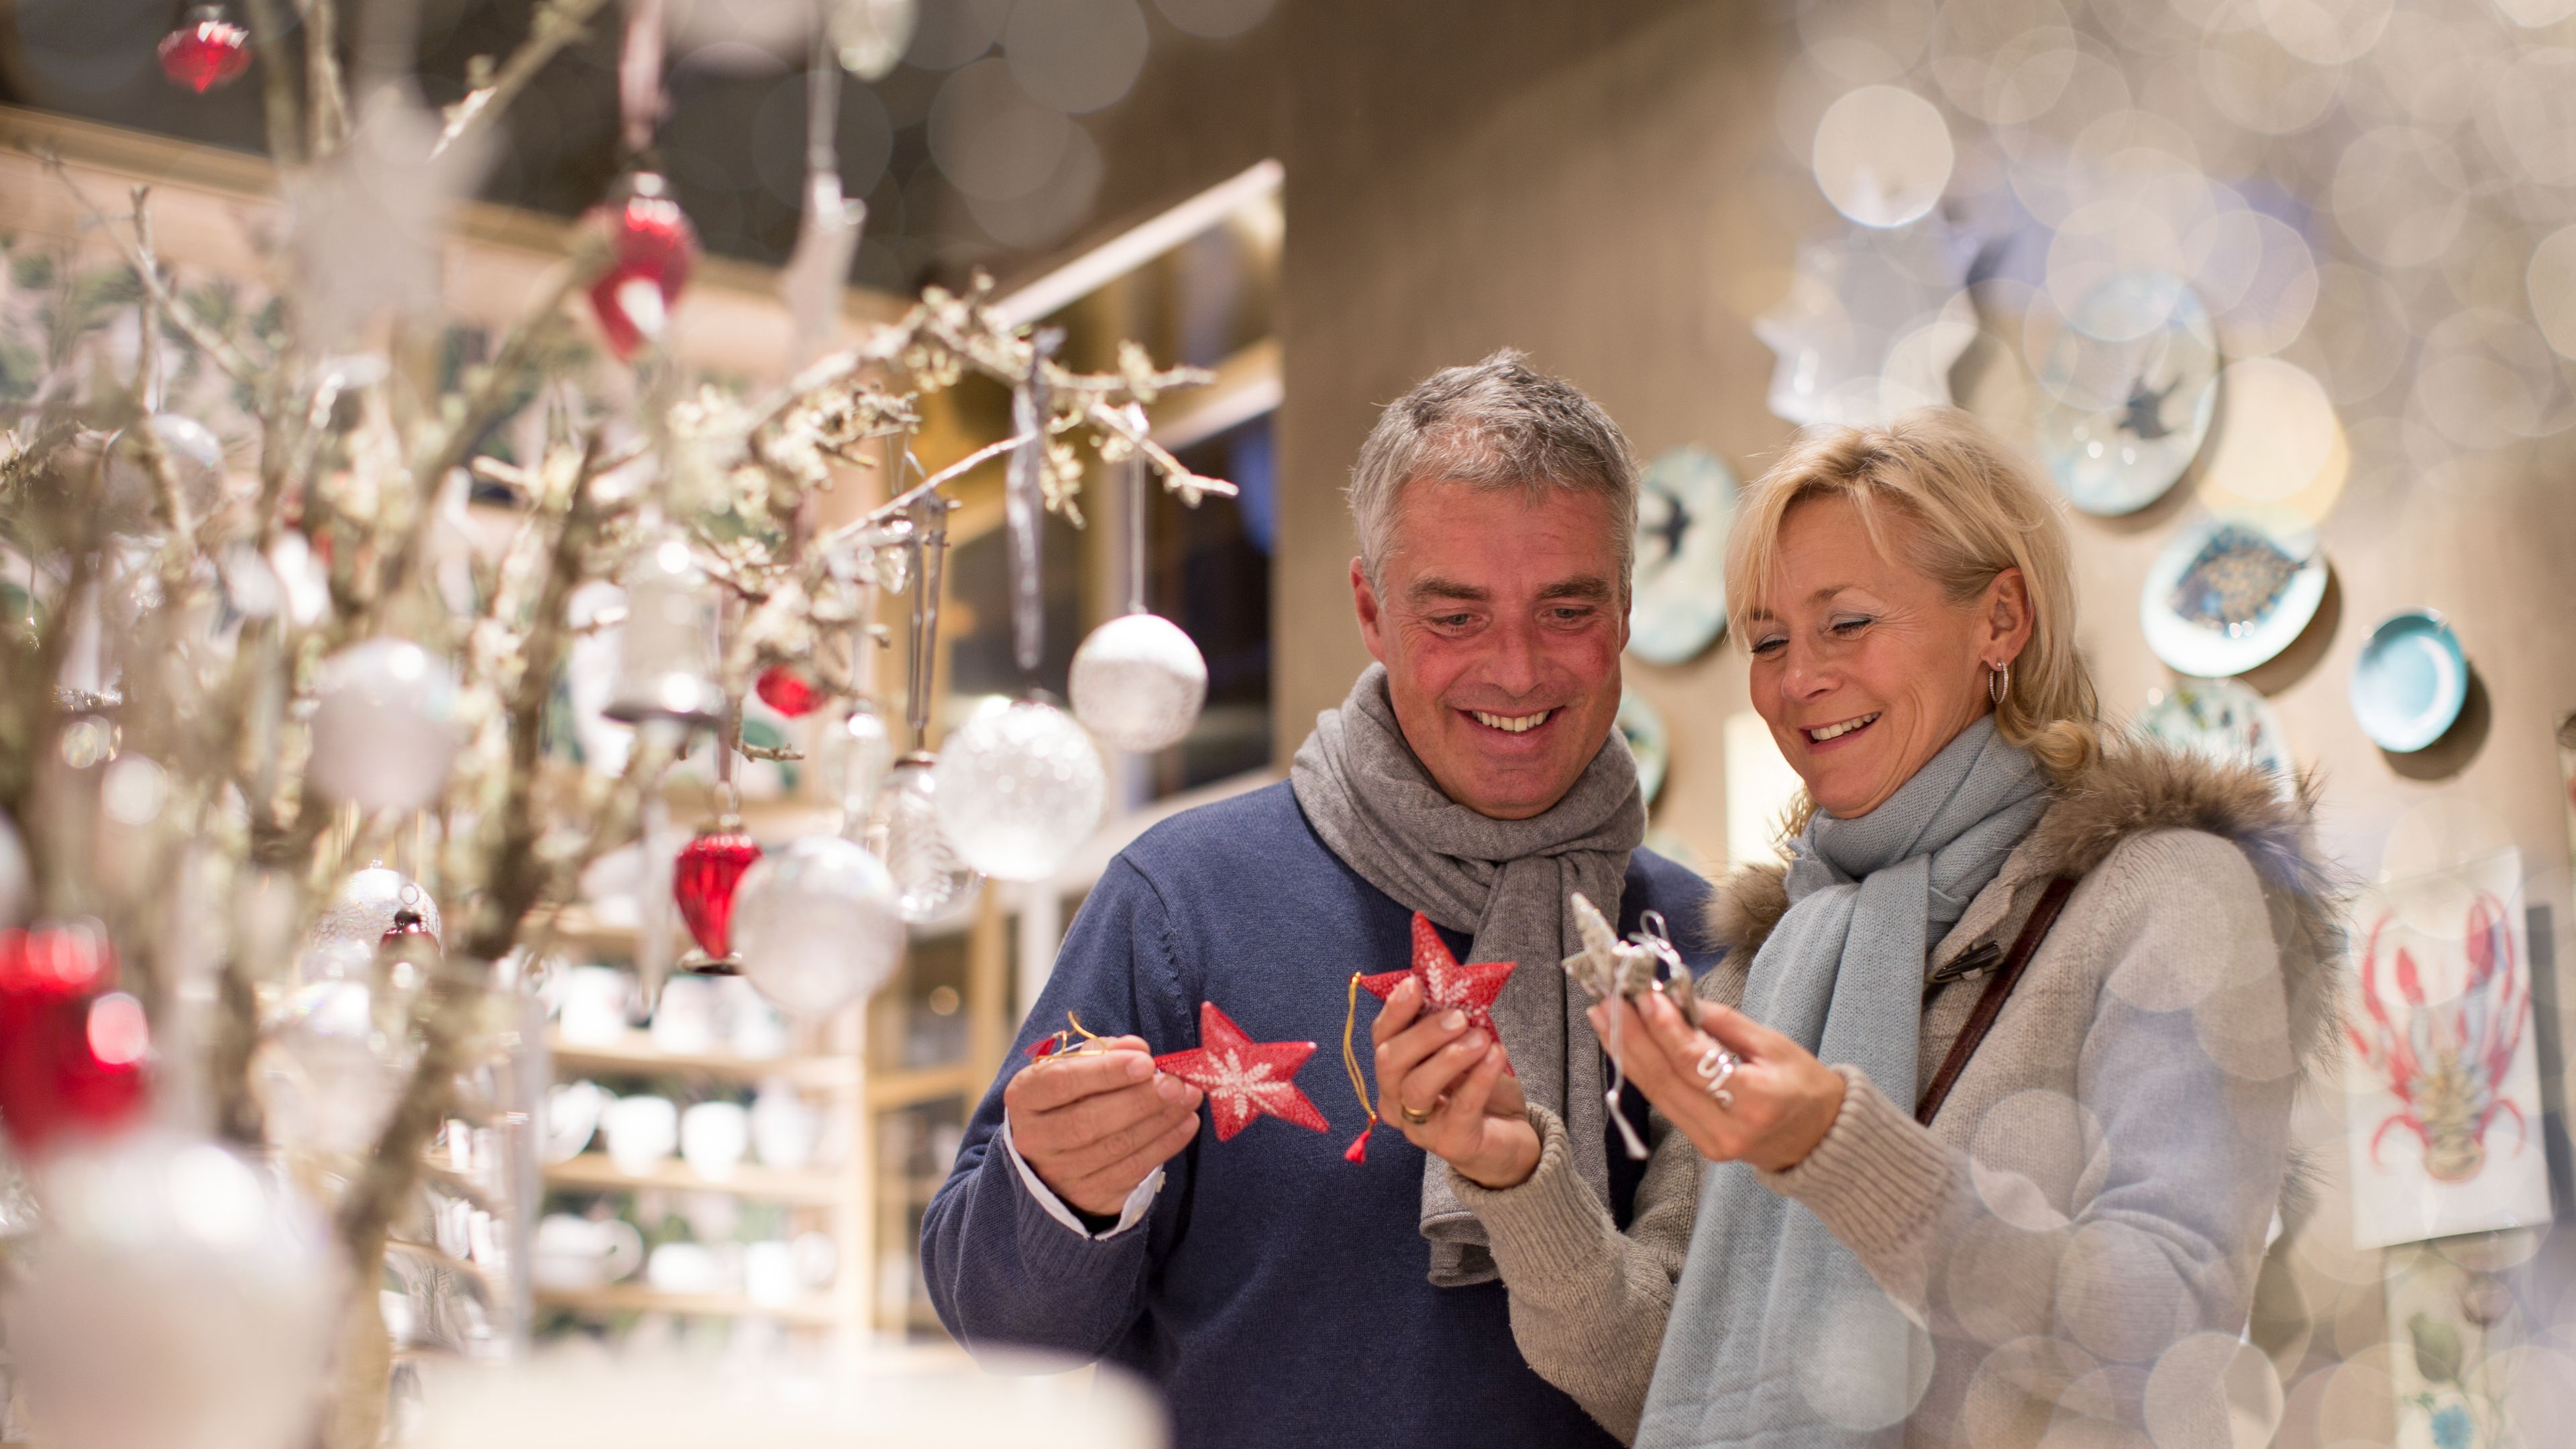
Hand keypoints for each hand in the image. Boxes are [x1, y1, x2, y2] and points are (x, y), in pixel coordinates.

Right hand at [1004, 1037, 1203, 1216]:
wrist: (1056, 1152)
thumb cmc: (1070, 1097)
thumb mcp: (1076, 1067)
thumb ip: (1103, 1053)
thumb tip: (1136, 1048)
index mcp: (1024, 1097)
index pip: (1061, 1082)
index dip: (1105, 1072)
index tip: (1145, 1062)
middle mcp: (1034, 1139)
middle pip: (1089, 1121)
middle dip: (1139, 1100)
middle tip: (1175, 1084)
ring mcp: (1060, 1173)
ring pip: (1115, 1147)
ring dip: (1160, 1121)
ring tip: (1189, 1098)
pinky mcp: (1089, 1196)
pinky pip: (1132, 1171)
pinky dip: (1165, 1146)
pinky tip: (1186, 1124)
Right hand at [1371, 977, 1539, 1188]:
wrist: (1507, 1136)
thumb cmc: (1477, 1087)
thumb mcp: (1460, 1049)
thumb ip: (1449, 1024)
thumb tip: (1449, 987)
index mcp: (1394, 1073)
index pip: (1381, 1038)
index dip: (1394, 1010)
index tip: (1415, 984)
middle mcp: (1395, 1101)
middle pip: (1390, 1062)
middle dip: (1423, 1034)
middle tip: (1459, 1017)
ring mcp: (1420, 1127)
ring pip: (1417, 1087)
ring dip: (1450, 1056)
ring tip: (1482, 1038)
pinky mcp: (1452, 1143)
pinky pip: (1461, 1107)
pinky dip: (1479, 1077)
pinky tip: (1497, 1055)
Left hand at [1587, 993, 1844, 1172]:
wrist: (1819, 1140)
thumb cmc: (1805, 1086)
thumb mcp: (1775, 1045)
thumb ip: (1724, 1023)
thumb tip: (1678, 997)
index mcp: (1756, 1103)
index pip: (1696, 1064)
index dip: (1666, 1029)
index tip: (1644, 996)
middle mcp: (1727, 1129)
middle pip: (1666, 1080)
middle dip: (1632, 1036)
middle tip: (1607, 1000)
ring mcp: (1710, 1143)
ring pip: (1657, 1093)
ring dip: (1627, 1051)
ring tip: (1603, 1017)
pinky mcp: (1699, 1145)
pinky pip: (1664, 1102)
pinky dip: (1642, 1070)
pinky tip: (1624, 1044)